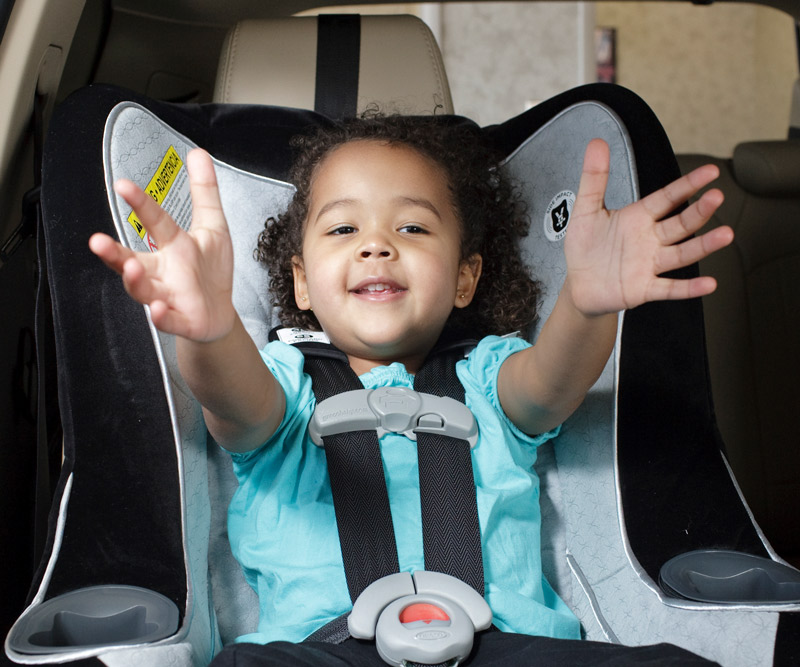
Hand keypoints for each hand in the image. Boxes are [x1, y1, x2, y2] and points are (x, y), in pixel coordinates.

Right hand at [89, 148, 235, 340]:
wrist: (218, 314)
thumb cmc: (210, 270)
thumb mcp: (213, 227)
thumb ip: (204, 192)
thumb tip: (198, 153)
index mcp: (171, 245)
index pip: (154, 221)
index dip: (139, 203)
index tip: (123, 184)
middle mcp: (162, 270)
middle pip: (132, 261)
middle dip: (114, 253)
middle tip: (97, 241)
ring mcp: (168, 296)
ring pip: (144, 290)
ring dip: (134, 282)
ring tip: (131, 268)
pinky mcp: (180, 320)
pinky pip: (167, 320)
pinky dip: (161, 317)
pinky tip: (158, 310)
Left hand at [564, 139, 733, 316]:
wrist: (578, 285)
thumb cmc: (585, 247)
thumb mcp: (586, 210)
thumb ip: (594, 178)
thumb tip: (597, 143)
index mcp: (639, 217)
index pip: (668, 198)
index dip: (688, 185)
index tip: (710, 171)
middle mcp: (650, 240)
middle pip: (681, 224)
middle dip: (700, 211)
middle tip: (718, 196)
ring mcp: (650, 265)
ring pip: (682, 253)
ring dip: (704, 245)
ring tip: (725, 235)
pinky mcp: (644, 289)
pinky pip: (669, 288)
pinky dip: (688, 288)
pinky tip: (709, 284)